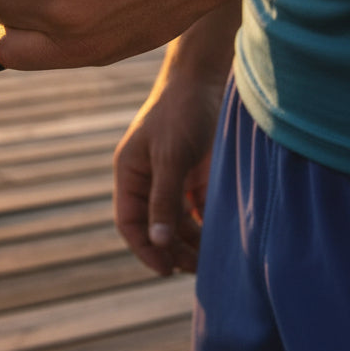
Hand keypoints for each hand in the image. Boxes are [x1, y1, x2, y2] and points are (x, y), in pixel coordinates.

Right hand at [112, 3, 236, 274]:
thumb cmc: (179, 113)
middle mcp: (148, 179)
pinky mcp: (194, 176)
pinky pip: (197, 211)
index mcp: (130, 172)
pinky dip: (206, 227)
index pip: (129, 221)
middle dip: (172, 249)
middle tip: (197, 270)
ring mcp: (171, 178)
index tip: (166, 270)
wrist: (206, 81)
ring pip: (178, 223)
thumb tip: (158, 242)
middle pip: (155, 227)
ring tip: (213, 259)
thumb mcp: (170, 158)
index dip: (144, 248)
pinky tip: (220, 239)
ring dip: (191, 242)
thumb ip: (164, 200)